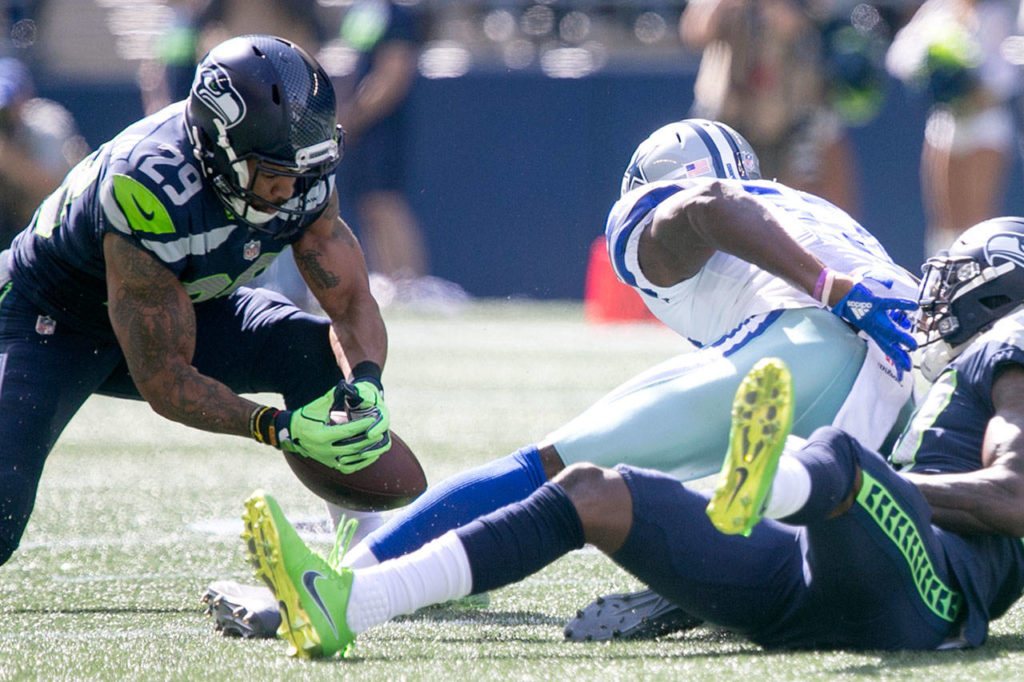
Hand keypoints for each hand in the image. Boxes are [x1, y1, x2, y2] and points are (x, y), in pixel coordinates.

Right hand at [273, 381, 389, 472]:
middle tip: (380, 432)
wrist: (290, 433)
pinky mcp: (329, 464)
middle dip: (368, 439)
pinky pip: (348, 467)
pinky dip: (361, 462)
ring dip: (367, 452)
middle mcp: (324, 450)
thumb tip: (345, 384)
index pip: (347, 431)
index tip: (373, 419)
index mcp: (322, 435)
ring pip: (352, 459)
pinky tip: (370, 455)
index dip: (362, 425)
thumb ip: (332, 396)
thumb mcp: (317, 406)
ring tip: (378, 444)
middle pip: (352, 447)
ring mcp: (326, 460)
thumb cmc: (305, 417)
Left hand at [831, 277, 918, 377]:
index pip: (887, 348)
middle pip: (888, 345)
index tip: (903, 372)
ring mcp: (874, 315)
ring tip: (913, 345)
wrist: (837, 293)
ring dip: (902, 338)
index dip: (896, 360)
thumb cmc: (853, 304)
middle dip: (899, 356)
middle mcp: (874, 326)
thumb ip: (884, 315)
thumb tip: (899, 317)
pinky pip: (889, 303)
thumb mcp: (868, 314)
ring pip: (890, 329)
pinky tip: (913, 305)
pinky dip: (901, 304)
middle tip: (907, 367)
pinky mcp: (873, 302)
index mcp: (873, 330)